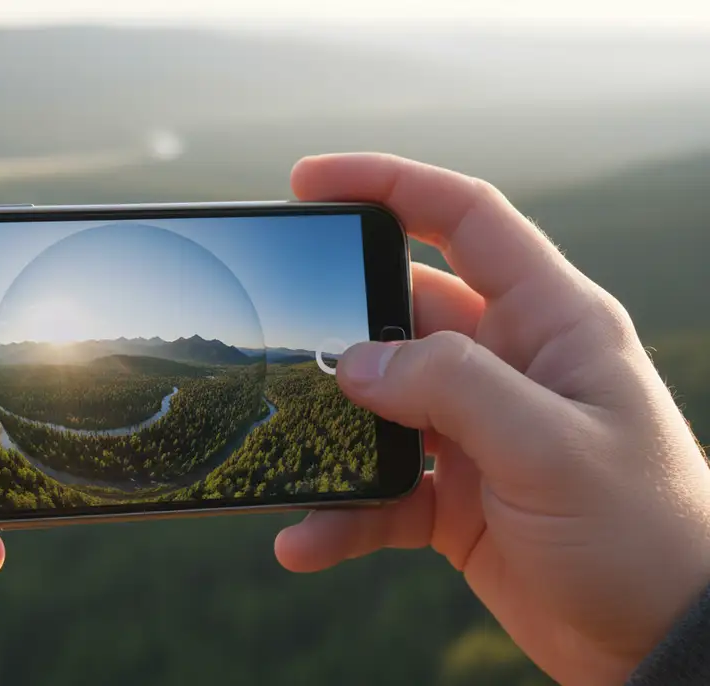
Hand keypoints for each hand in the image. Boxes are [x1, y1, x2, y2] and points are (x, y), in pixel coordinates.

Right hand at [274, 154, 709, 684]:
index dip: (389, 186)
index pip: (464, 220)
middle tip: (280, 331)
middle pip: (404, 312)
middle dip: (341, 321)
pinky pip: (378, 491)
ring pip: (380, 404)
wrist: (660, 641)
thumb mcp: (549, 447)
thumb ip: (450, 387)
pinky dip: (341, 511)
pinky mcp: (454, 498)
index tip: (309, 181)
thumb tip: (351, 362)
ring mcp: (477, 433)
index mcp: (551, 322)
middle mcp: (509, 366)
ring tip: (285, 446)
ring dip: (330, 428)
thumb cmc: (640, 532)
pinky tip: (304, 539)